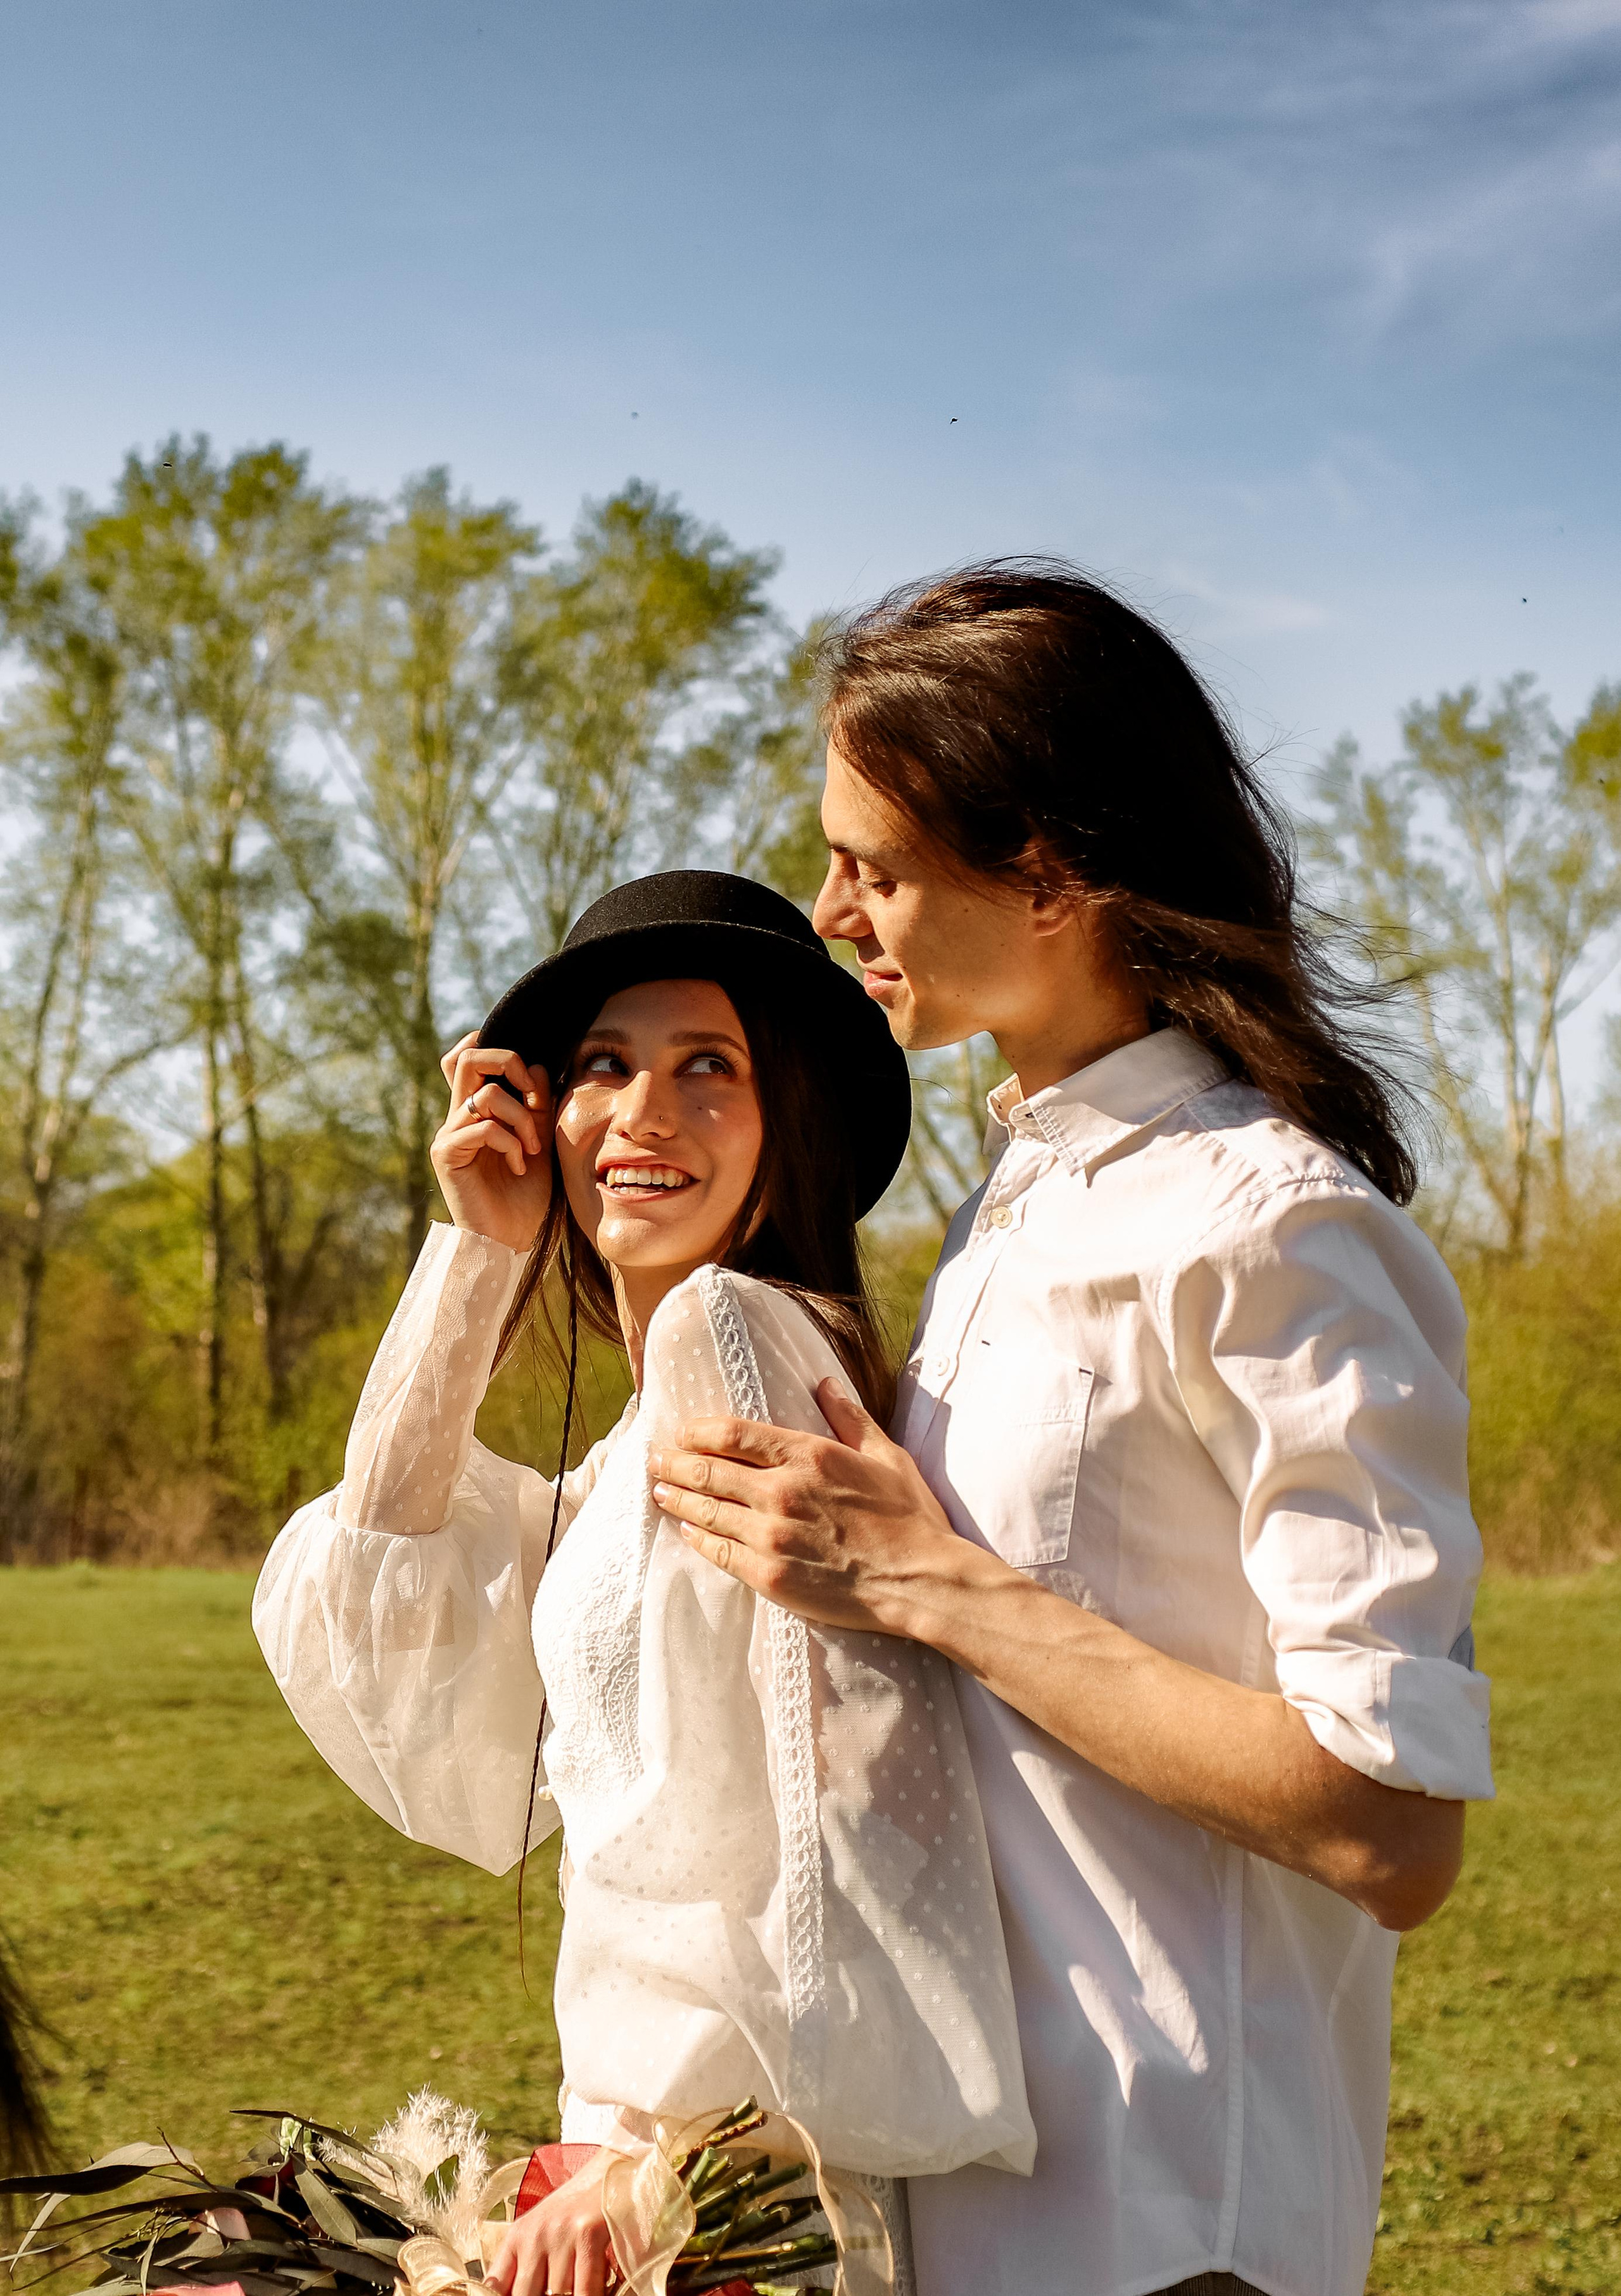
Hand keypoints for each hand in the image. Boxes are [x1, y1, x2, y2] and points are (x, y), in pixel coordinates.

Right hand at [431, 1032, 552, 1253]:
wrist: (513, 1240)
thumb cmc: (526, 1195)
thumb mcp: (541, 1140)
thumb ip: (537, 1105)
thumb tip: (536, 1067)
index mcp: (478, 1110)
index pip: (468, 1057)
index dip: (496, 1048)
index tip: (532, 1080)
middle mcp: (458, 1117)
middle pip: (468, 1058)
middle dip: (508, 1063)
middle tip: (532, 1095)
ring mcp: (449, 1135)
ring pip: (486, 1096)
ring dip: (522, 1119)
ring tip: (532, 1149)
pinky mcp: (446, 1155)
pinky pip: (482, 1128)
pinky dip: (510, 1144)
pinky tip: (520, 1166)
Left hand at [484, 2155, 616, 2295]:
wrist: (611, 2172)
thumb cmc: (577, 2211)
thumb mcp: (542, 2233)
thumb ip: (526, 2267)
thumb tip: (518, 2293)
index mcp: (517, 2237)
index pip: (493, 2286)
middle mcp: (533, 2235)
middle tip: (554, 2295)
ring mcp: (559, 2234)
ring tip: (576, 2290)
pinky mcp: (587, 2233)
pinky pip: (585, 2290)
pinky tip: (599, 2294)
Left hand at [648, 1378, 963, 1633]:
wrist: (921, 1582)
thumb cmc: (909, 1518)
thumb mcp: (886, 1455)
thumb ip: (850, 1418)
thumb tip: (825, 1384)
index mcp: (808, 1455)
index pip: (733, 1433)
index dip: (698, 1431)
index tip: (681, 1432)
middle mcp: (782, 1492)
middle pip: (709, 1471)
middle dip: (675, 1463)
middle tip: (655, 1460)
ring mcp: (772, 1536)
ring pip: (707, 1511)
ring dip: (678, 1499)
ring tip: (660, 1492)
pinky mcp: (770, 1576)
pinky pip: (719, 1553)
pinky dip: (698, 1539)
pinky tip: (687, 1530)